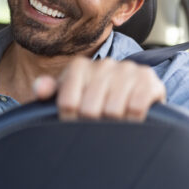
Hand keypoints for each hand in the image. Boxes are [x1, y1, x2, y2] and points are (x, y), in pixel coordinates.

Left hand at [33, 57, 165, 121]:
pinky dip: (133, 120)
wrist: (131, 97)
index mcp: (79, 66)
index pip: (67, 102)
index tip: (75, 122)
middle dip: (92, 124)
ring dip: (114, 124)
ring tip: (114, 122)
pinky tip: (130, 119)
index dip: (70, 119)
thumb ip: (49, 92)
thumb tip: (39, 89)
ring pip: (113, 110)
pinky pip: (136, 108)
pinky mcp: (148, 80)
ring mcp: (128, 70)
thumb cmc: (92, 99)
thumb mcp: (67, 95)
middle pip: (90, 109)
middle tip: (97, 125)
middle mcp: (104, 64)